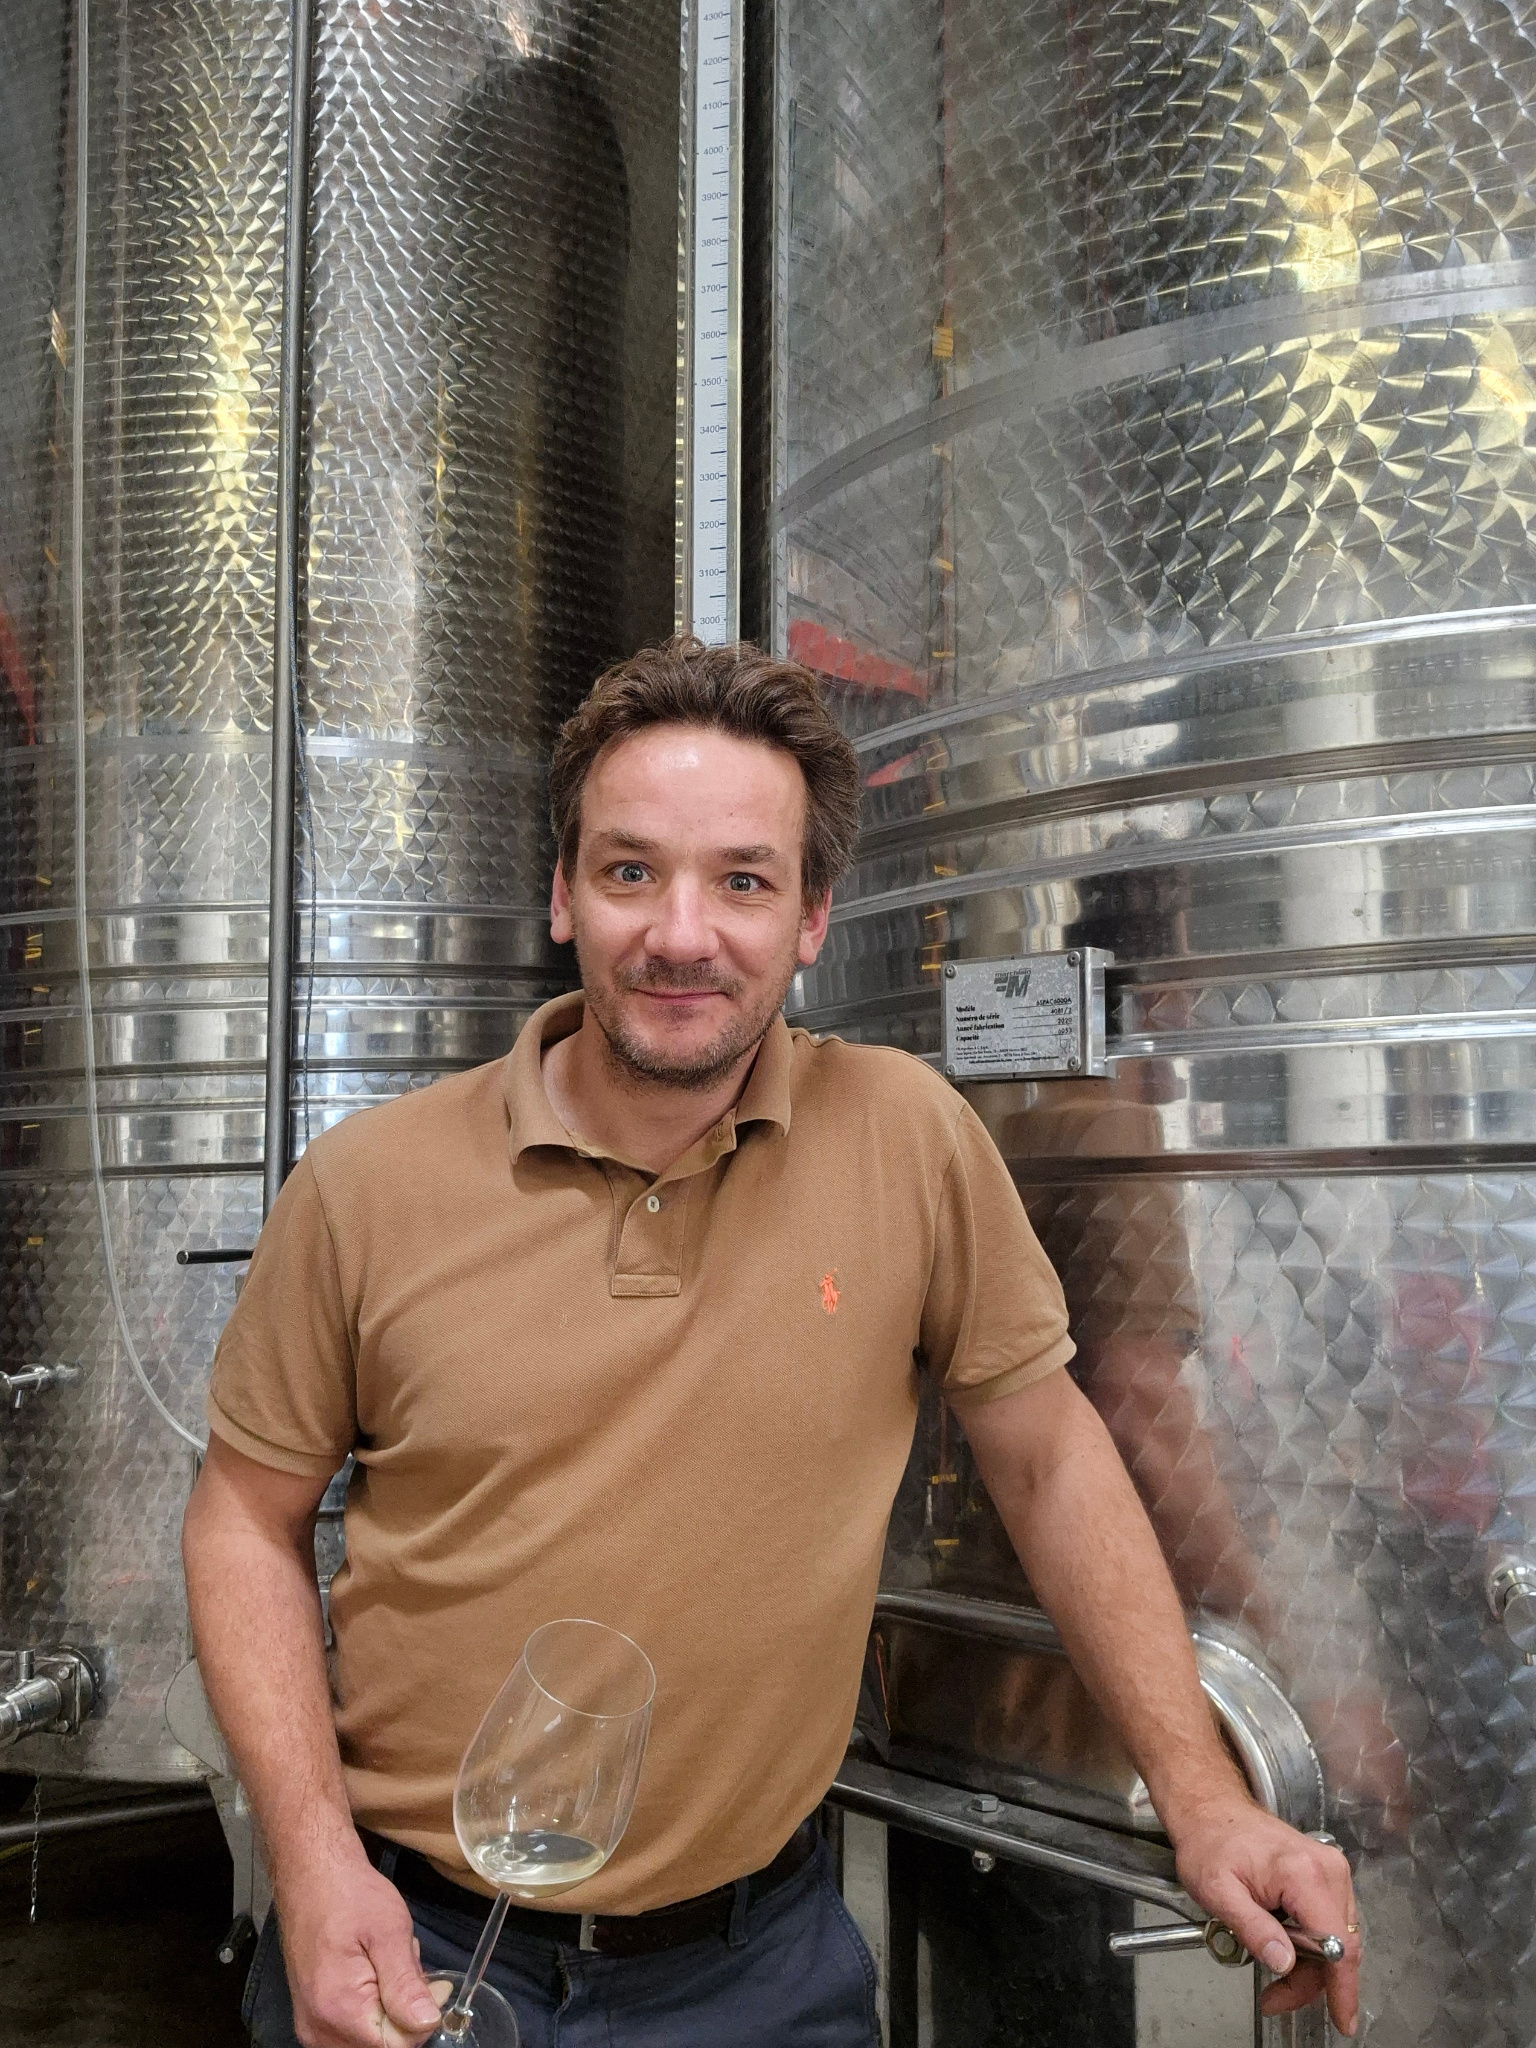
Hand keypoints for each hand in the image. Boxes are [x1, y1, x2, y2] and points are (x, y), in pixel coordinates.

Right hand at [277, 1844, 448, 2047]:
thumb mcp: (389, 1931)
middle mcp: (318, 2031)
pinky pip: (352, 2031)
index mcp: (339, 2011)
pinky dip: (370, 2008)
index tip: (425, 1983)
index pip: (395, 2046)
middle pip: (380, 2044)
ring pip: (368, 2039)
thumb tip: (428, 2023)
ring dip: (387, 2010)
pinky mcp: (312, 2019)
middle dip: (401, 2013)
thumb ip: (406, 1983)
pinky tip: (371, 1974)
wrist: (311, 1877)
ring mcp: (312, 2028)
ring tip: (384, 1966)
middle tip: (401, 1965)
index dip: (418, 2020)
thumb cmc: (350, 1896)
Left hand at [1169, 1793, 1360, 2037]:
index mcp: (1303, 1873)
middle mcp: (1328, 1869)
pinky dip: (1312, 1946)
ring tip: (1272, 1971)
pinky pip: (1331, 1923)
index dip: (1342, 1988)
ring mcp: (1332, 1870)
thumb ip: (1253, 1928)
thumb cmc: (1210, 1844)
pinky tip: (1284, 1947)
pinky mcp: (1327, 1874)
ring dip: (1310, 1967)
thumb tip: (1284, 1963)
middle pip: (1338, 1948)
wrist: (1212, 1810)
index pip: (1338, 1944)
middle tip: (1274, 1996)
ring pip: (1337, 1940)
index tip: (1343, 2021)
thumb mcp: (1218, 1891)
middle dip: (1310, 1981)